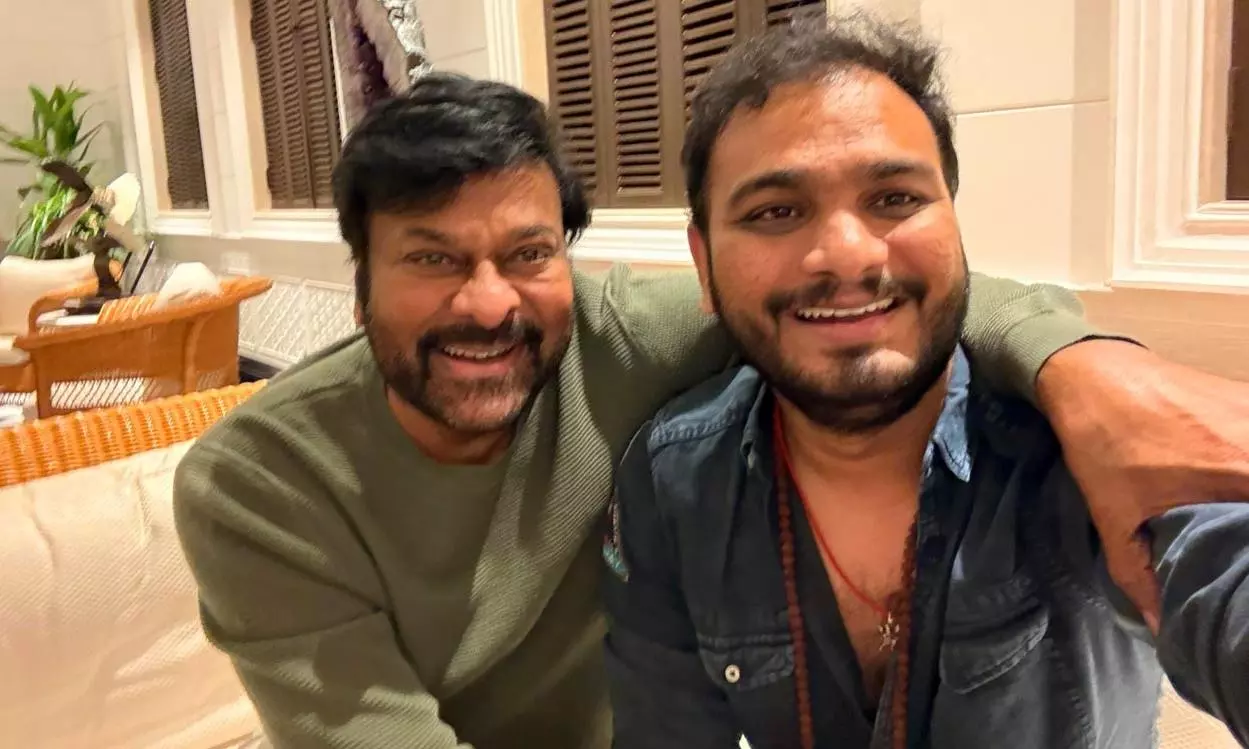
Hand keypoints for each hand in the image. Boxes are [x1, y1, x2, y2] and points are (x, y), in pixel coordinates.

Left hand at [1036, 340, 1248, 632]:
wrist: (1092, 373)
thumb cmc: (1104, 444)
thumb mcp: (1116, 518)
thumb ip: (1141, 576)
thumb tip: (1162, 625)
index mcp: (1247, 473)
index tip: (1242, 565)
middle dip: (1248, 534)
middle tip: (1233, 545)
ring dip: (1246, 498)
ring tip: (1232, 521)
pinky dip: (1247, 463)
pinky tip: (1229, 483)